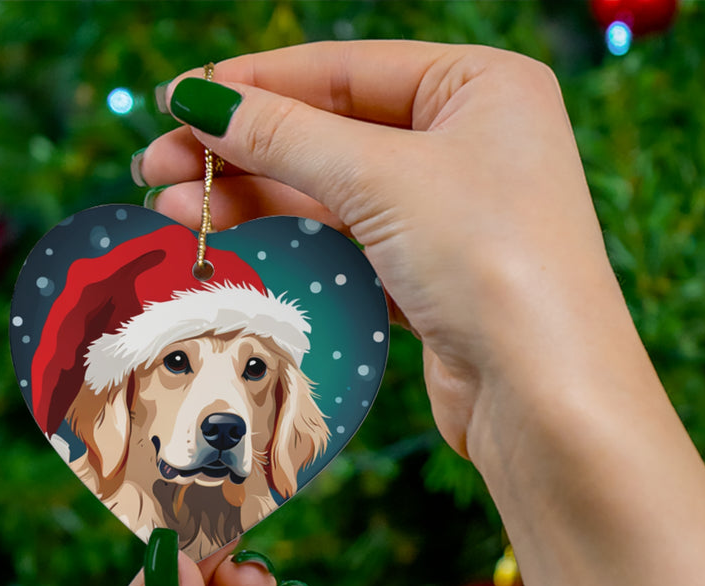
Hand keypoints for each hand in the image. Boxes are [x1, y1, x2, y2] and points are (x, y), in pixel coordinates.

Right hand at [140, 41, 704, 585]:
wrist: (546, 396)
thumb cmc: (491, 261)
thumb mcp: (382, 178)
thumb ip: (285, 136)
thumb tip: (199, 102)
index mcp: (482, 86)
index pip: (346, 69)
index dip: (255, 85)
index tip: (177, 103)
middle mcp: (473, 144)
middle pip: (334, 133)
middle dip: (244, 152)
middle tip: (159, 169)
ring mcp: (455, 216)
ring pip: (337, 195)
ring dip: (258, 201)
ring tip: (177, 211)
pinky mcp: (436, 279)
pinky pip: (352, 246)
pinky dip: (297, 244)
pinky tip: (237, 244)